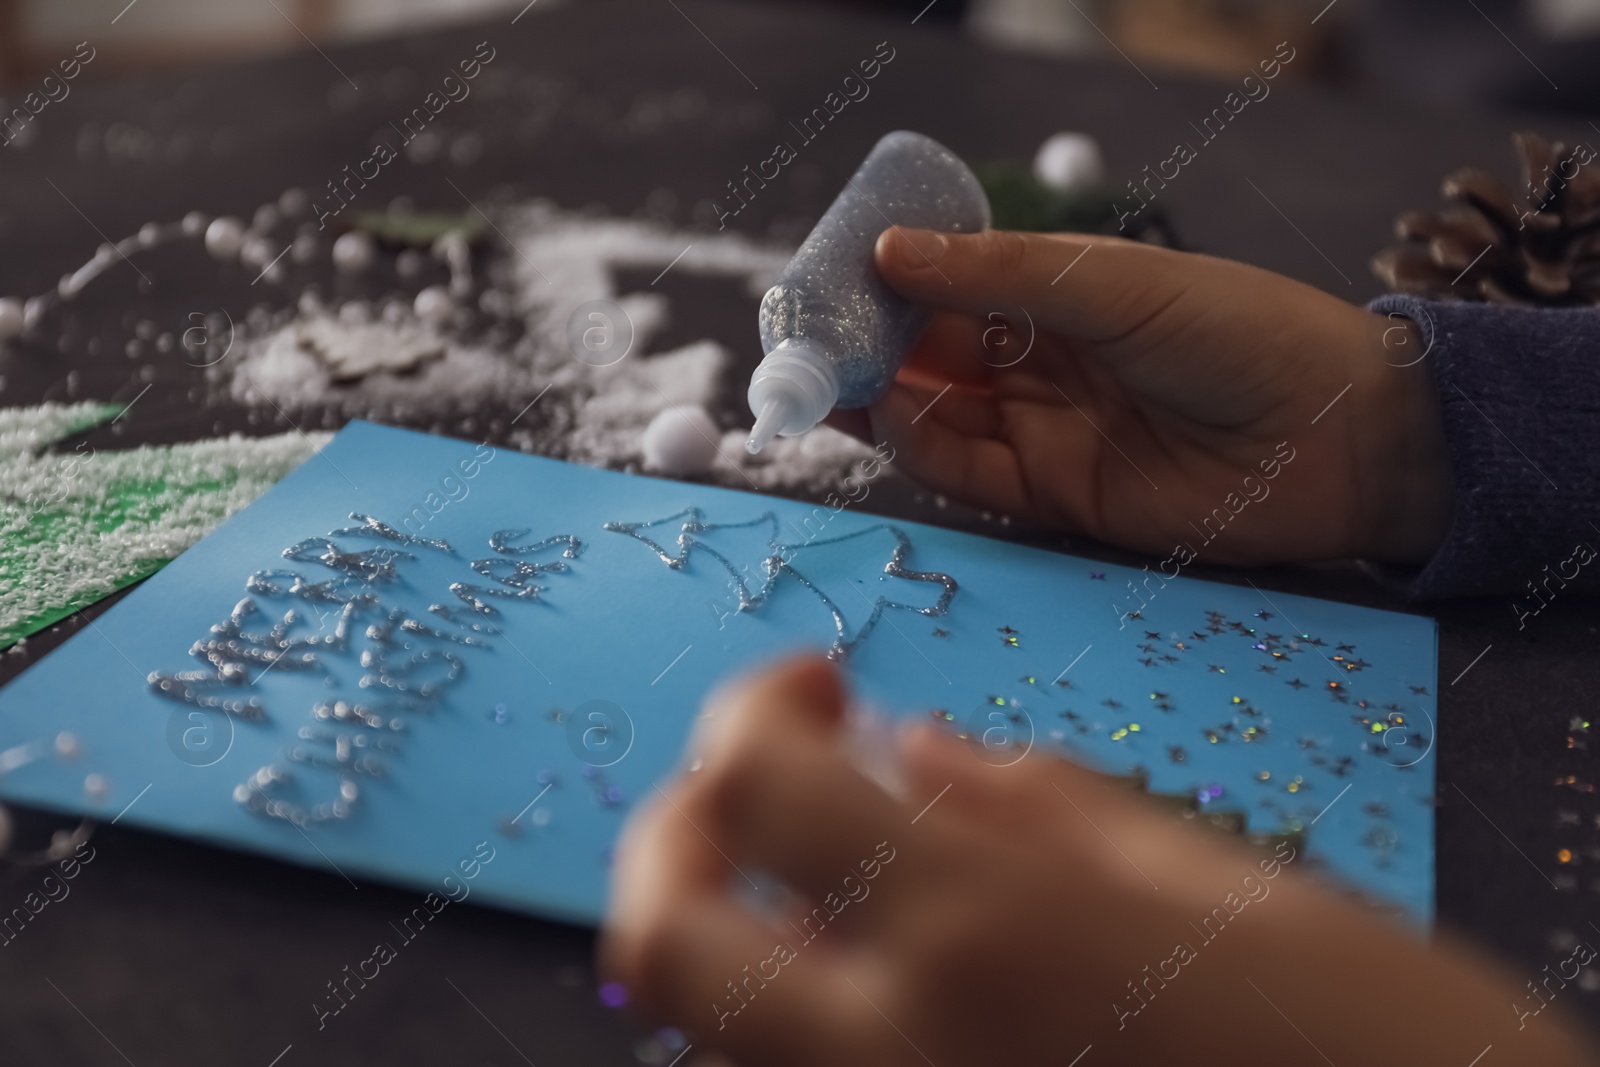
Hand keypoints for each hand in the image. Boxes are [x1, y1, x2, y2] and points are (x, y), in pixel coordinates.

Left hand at [601, 656, 1593, 1066]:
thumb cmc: (1370, 1036)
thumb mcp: (1209, 879)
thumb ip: (1033, 808)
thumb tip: (911, 753)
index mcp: (980, 926)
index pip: (752, 781)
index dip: (756, 706)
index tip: (817, 684)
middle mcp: (895, 1052)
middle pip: (661, 936)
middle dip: (674, 835)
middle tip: (748, 785)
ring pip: (711, 1028)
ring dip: (732, 925)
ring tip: (827, 872)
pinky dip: (796, 1011)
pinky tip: (887, 969)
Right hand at [832, 229, 1452, 563]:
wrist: (1341, 440)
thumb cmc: (1240, 333)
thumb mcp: (1114, 284)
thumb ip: (1000, 274)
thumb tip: (891, 249)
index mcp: (1060, 297)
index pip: (948, 288)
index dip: (884, 285)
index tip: (823, 278)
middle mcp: (1044, 363)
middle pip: (930, 358)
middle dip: (863, 351)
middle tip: (801, 343)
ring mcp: (1048, 431)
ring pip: (937, 417)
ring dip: (876, 401)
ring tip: (824, 381)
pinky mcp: (1058, 498)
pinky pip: (970, 474)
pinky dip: (921, 449)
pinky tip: (883, 417)